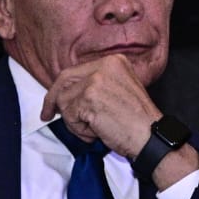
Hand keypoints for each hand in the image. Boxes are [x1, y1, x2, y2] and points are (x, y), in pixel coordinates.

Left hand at [40, 54, 160, 158]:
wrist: (151, 136)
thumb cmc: (137, 122)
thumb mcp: (119, 91)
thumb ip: (96, 87)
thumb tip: (67, 93)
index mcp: (113, 62)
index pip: (75, 71)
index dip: (61, 88)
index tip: (53, 102)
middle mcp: (104, 66)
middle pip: (64, 80)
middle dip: (52, 100)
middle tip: (47, 114)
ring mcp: (96, 81)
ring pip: (65, 101)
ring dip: (74, 121)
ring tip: (95, 129)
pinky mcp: (89, 98)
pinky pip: (70, 116)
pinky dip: (79, 130)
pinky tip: (97, 132)